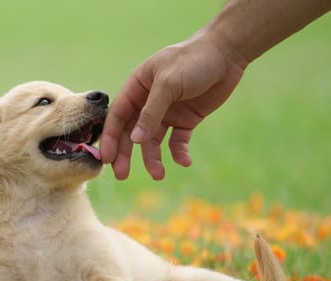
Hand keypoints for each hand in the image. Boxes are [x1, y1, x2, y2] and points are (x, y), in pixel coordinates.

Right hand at [101, 36, 245, 179]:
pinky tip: (184, 162)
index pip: (117, 117)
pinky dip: (179, 153)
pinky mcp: (185, 120)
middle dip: (126, 154)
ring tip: (158, 175)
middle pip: (131, 133)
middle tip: (122, 175)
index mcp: (136, 89)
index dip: (110, 138)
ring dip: (153, 158)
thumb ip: (151, 113)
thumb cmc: (193, 60)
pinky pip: (177, 141)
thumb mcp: (168, 84)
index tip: (106, 159)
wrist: (227, 53)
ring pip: (153, 141)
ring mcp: (166, 113)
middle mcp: (147, 103)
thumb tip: (135, 140)